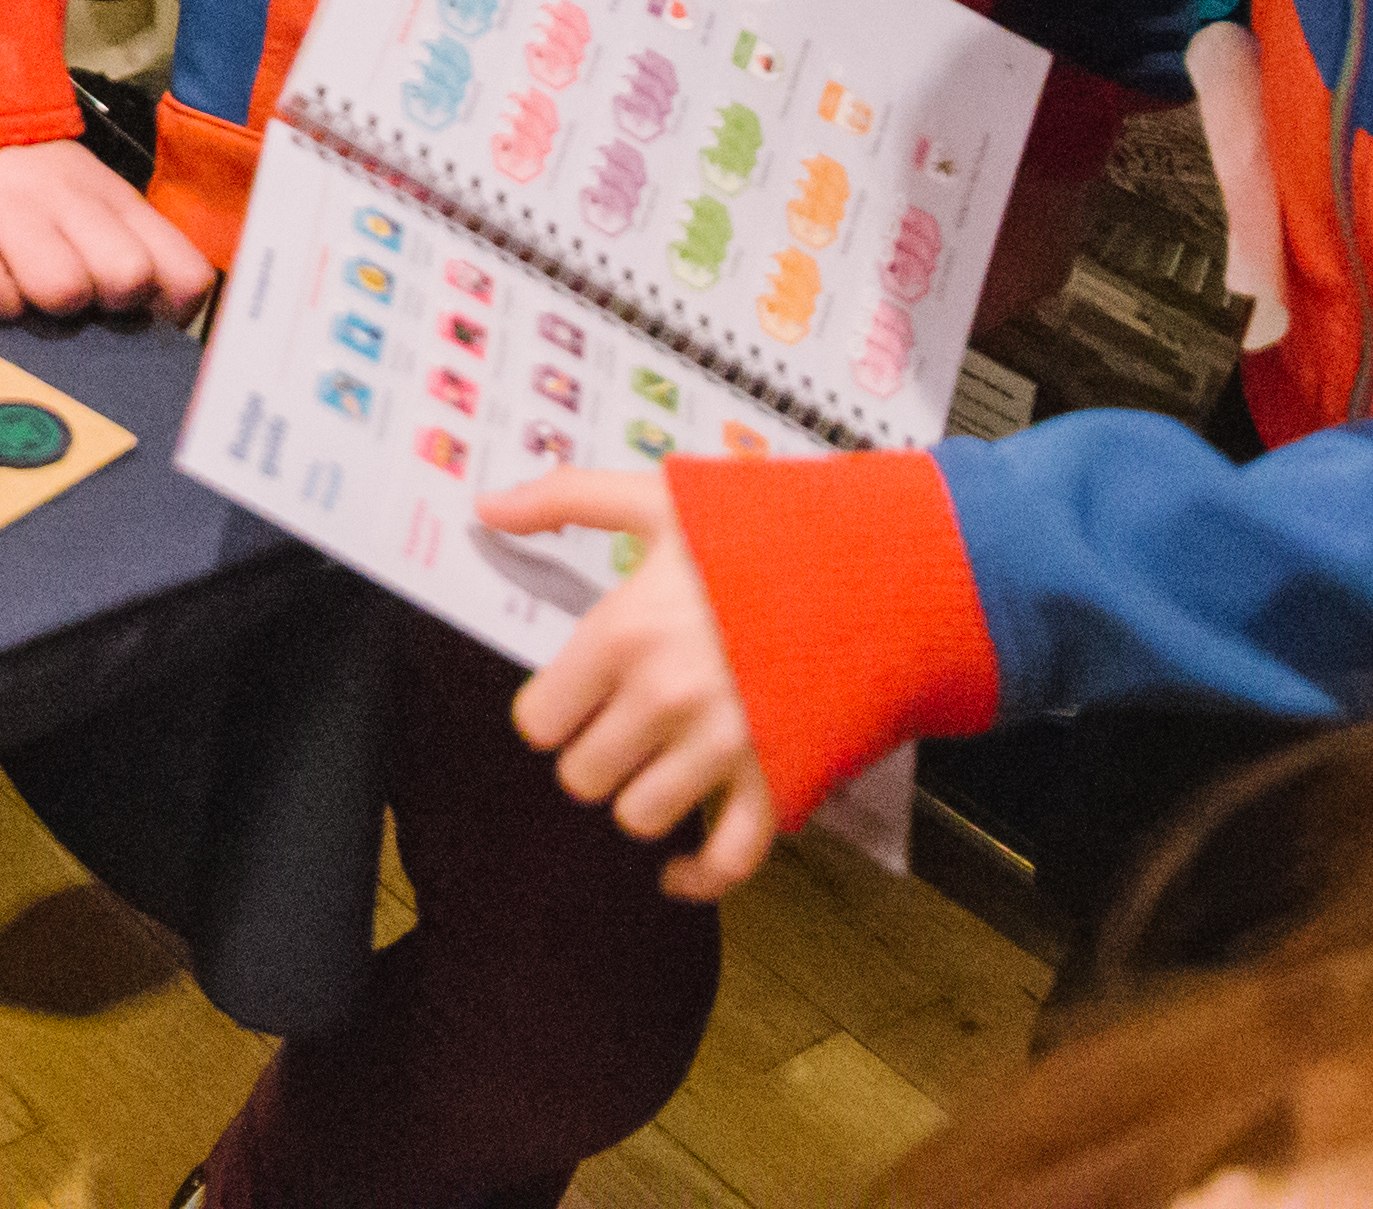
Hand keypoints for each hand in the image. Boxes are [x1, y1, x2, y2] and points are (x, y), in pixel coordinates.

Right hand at [0, 137, 212, 322]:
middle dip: (105, 302)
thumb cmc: (23, 167)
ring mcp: (11, 212)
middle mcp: (72, 202)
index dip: (170, 308)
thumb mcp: (90, 192)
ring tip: (22, 280)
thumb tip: (150, 311)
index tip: (141, 311)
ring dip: (42, 303)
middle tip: (75, 291)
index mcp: (116, 199)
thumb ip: (125, 242)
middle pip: (128, 278)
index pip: (186, 273)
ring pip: (62, 289)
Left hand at [491, 471, 781, 900]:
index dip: (552, 712)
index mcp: (626, 632)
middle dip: (595, 754)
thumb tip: (488, 508)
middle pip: (583, 776)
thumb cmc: (771, 531)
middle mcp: (667, 698)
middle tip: (619, 727)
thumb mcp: (663, 497)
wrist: (885, 565)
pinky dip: (698, 876)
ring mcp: (725, 748)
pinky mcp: (780, 780)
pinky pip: (728, 860)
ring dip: (643, 797)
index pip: (540, 720)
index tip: (573, 697)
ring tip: (660, 763)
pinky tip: (677, 870)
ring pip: (640, 817)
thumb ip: (568, 499)